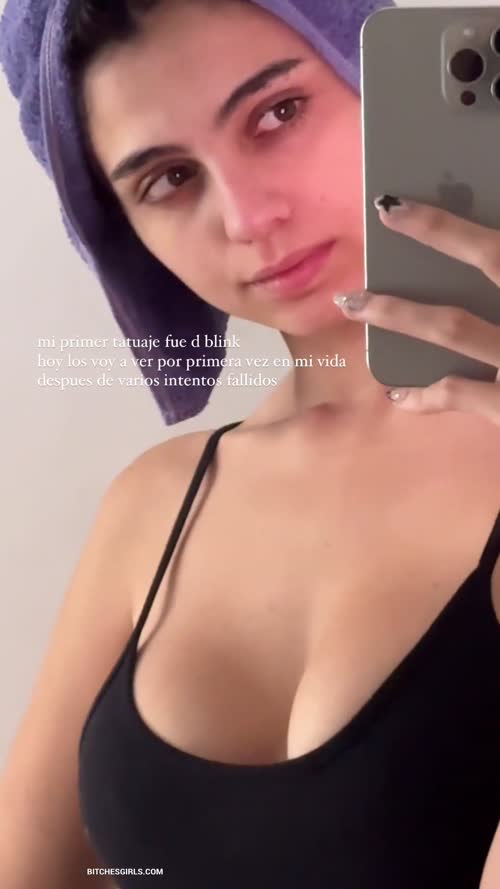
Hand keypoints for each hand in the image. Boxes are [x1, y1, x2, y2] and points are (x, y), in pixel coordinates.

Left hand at [333, 197, 499, 425]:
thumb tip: (490, 257)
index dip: (458, 221)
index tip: (410, 202)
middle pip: (491, 261)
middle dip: (436, 232)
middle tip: (386, 210)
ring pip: (454, 327)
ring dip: (398, 311)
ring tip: (354, 300)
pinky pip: (459, 394)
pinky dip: (424, 395)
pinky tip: (396, 392)